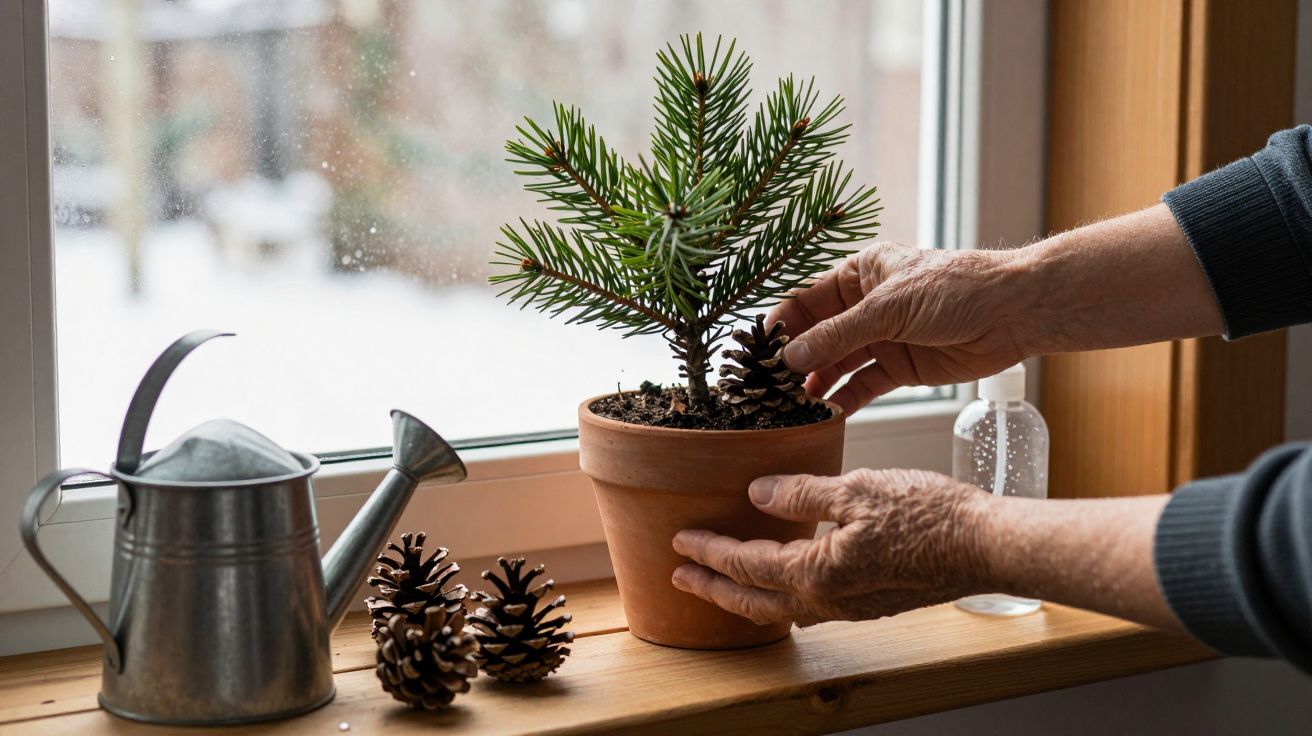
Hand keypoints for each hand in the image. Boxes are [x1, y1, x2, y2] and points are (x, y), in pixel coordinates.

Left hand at [670, 469, 992, 625]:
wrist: (985, 546)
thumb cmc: (929, 513)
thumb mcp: (857, 489)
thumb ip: (801, 493)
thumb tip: (757, 494)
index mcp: (818, 572)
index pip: (745, 563)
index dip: (709, 551)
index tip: (681, 539)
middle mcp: (829, 600)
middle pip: (754, 601)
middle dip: (713, 589)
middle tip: (680, 579)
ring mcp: (850, 607)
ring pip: (781, 610)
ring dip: (744, 598)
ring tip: (720, 585)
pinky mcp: (870, 603)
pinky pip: (810, 608)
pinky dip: (780, 598)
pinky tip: (783, 583)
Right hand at [768, 242, 1028, 414]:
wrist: (1012, 313)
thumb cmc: (955, 289)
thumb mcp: (889, 307)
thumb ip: (838, 334)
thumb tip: (791, 356)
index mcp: (860, 273)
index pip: (806, 300)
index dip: (780, 325)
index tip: (754, 351)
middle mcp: (866, 306)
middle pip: (817, 335)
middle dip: (793, 360)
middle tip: (765, 387)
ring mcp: (882, 338)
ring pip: (837, 364)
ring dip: (815, 383)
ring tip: (790, 406)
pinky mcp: (900, 368)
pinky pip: (862, 386)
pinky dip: (843, 400)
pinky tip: (823, 414)